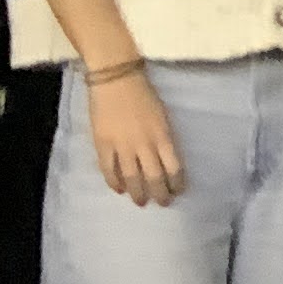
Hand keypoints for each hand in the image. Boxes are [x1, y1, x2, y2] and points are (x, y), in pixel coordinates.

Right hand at [84, 67, 183, 206]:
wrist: (116, 80)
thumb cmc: (143, 95)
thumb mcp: (162, 117)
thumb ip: (163, 138)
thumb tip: (165, 158)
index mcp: (163, 137)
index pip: (174, 168)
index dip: (176, 183)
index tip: (179, 191)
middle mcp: (144, 145)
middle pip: (154, 177)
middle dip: (160, 194)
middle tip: (163, 203)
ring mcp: (122, 146)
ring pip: (132, 178)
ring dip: (138, 193)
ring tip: (141, 202)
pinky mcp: (103, 144)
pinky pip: (109, 170)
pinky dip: (114, 182)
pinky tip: (119, 189)